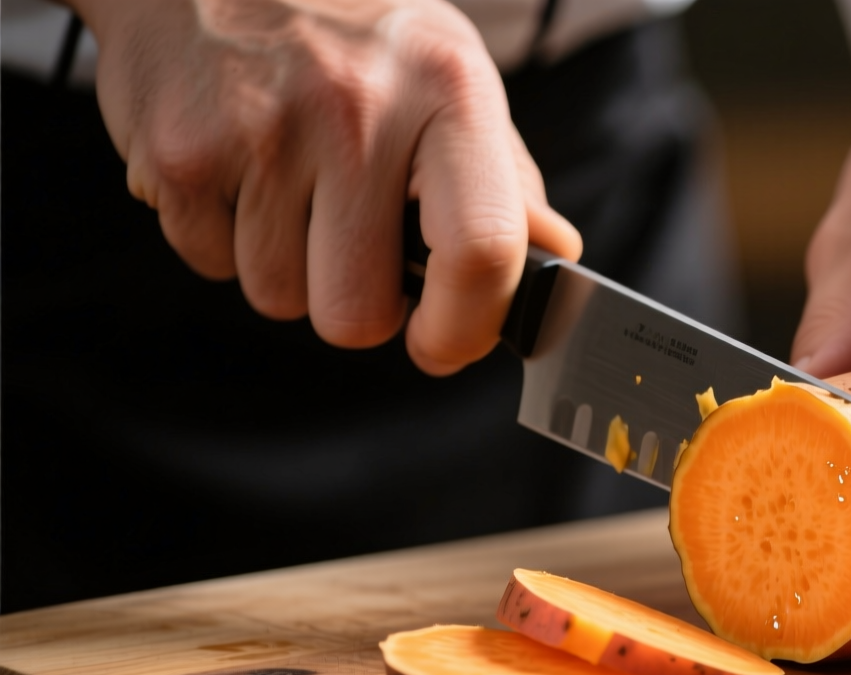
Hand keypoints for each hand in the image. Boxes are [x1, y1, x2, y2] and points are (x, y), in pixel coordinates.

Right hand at [72, 0, 581, 373]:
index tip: (442, 345)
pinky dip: (223, 238)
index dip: (464, 328)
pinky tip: (237, 170)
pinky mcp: (180, 154)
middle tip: (351, 240)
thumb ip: (503, 177)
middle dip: (356, 302)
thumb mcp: (446, 77)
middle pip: (358, 314)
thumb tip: (553, 254)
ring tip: (289, 184)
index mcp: (448, 90)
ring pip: (279, 298)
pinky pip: (212, 266)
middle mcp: (356, 108)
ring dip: (287, 266)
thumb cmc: (349, 36)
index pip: (482, 251)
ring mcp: (261, 131)